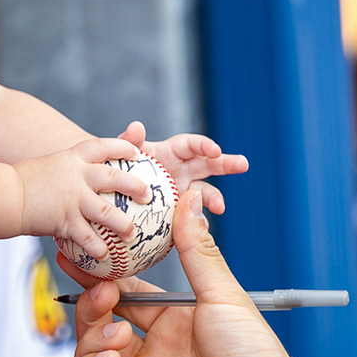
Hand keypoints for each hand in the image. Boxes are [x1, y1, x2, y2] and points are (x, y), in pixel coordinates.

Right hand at [13, 136, 144, 260]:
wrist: (4, 195)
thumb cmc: (25, 183)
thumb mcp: (50, 167)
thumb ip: (69, 172)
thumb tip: (84, 180)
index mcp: (73, 157)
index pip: (103, 146)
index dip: (122, 146)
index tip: (136, 152)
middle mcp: (76, 175)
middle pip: (114, 177)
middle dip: (134, 185)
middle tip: (147, 194)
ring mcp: (72, 198)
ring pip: (107, 211)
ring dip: (122, 223)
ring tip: (131, 232)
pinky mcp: (65, 220)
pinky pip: (87, 237)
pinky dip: (97, 247)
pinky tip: (105, 256)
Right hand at [69, 188, 312, 356]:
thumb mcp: (221, 295)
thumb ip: (196, 249)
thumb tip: (189, 200)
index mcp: (174, 324)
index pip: (126, 296)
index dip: (102, 277)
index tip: (81, 257)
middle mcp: (153, 354)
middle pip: (101, 322)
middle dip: (92, 303)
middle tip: (100, 290)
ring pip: (88, 354)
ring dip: (90, 334)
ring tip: (115, 328)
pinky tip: (112, 354)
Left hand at [116, 120, 248, 214]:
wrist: (113, 196)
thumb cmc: (118, 169)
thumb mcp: (120, 153)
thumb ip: (129, 141)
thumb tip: (136, 127)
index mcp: (171, 153)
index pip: (193, 145)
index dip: (205, 145)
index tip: (215, 151)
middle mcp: (182, 171)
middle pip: (209, 164)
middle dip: (227, 164)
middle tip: (243, 165)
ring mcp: (183, 192)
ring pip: (205, 193)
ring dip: (215, 198)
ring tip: (220, 208)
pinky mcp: (180, 213)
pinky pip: (192, 217)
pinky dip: (197, 222)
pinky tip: (200, 229)